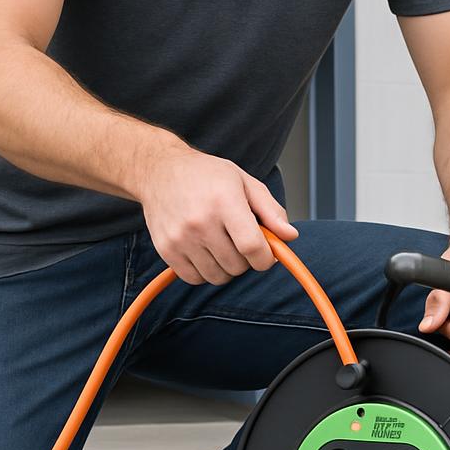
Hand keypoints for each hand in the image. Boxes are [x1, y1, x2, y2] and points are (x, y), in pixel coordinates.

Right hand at [137, 143, 297, 284]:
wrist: (160, 170)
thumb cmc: (206, 175)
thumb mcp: (244, 182)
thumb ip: (271, 211)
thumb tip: (290, 236)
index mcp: (225, 201)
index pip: (252, 247)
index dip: (265, 258)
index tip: (266, 255)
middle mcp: (200, 222)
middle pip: (237, 266)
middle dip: (246, 260)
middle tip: (239, 242)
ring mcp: (181, 238)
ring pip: (217, 276)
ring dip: (225, 268)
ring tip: (221, 246)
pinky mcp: (166, 250)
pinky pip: (194, 279)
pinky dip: (204, 272)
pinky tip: (204, 252)